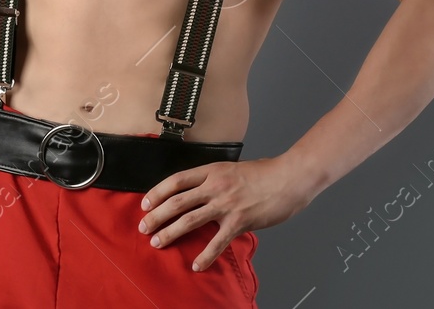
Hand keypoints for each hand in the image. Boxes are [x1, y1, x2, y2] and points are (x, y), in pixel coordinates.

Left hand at [138, 155, 316, 271]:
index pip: (176, 181)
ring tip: (157, 242)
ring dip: (170, 232)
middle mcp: (215, 186)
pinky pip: (217, 242)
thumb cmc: (265, 173)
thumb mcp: (234, 169)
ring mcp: (226, 204)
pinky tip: (196, 265)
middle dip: (156, 216)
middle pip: (177, 201)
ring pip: (189, 220)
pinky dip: (205, 256)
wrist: (289, 178)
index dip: (157, 192)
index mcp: (212, 171)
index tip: (145, 203)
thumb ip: (217, 179)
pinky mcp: (239, 221)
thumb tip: (202, 191)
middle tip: (143, 227)